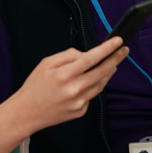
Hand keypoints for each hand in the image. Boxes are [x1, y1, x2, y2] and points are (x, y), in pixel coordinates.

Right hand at [11, 37, 128, 131]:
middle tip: (123, 50)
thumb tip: (85, 54)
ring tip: (110, 63)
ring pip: (101, 83)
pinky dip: (92, 86)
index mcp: (64, 75)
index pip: (91, 58)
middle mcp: (74, 89)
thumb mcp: (46, 63)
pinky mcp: (81, 111)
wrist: (28, 112)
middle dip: (116, 58)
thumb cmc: (35, 86)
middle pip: (103, 71)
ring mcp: (79, 102)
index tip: (117, 41)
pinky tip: (85, 83)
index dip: (107, 49)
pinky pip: (92, 95)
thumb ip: (68, 56)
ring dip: (107, 72)